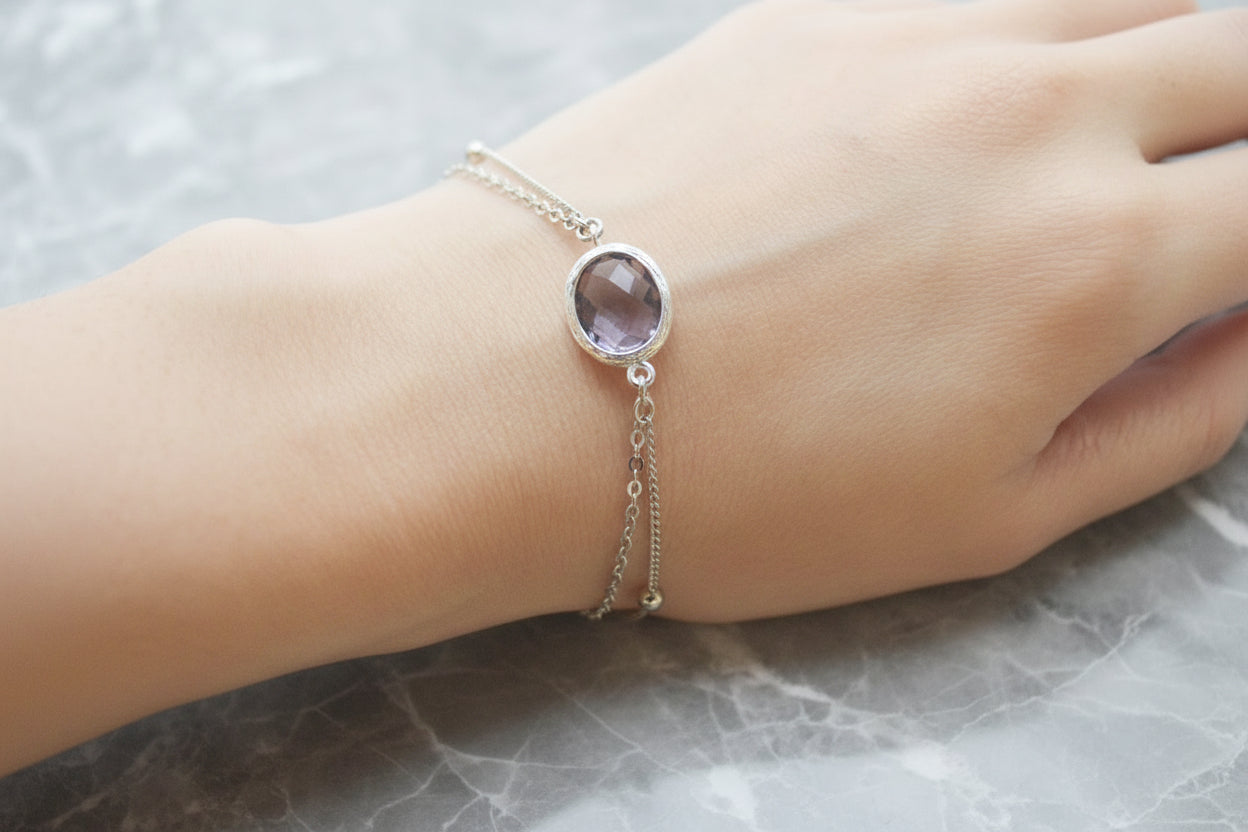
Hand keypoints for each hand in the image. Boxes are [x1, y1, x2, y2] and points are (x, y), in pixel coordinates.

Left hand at [491, 0, 1247, 619]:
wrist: (509, 383)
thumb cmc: (737, 488)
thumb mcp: (983, 518)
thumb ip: (1163, 421)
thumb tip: (1247, 335)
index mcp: (1101, 260)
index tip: (1236, 264)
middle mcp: (1037, 114)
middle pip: (1240, 56)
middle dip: (1245, 127)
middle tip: (1204, 193)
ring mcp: (923, 38)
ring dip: (1165, 48)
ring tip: (1128, 122)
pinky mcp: (817, 9)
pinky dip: (1037, 17)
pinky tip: (1004, 80)